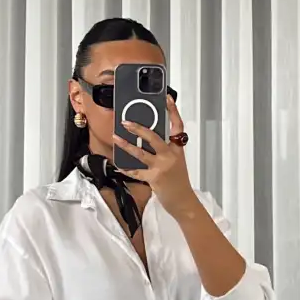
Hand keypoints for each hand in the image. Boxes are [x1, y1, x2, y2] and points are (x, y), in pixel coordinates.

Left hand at [114, 95, 197, 220]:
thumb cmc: (178, 180)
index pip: (177, 126)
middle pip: (154, 137)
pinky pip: (136, 171)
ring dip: (126, 145)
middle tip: (126, 122)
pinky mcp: (154, 178)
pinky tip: (118, 164)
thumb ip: (165, 149)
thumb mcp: (176, 161)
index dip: (173, 111)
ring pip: (141, 153)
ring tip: (116, 138)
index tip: (167, 99)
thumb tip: (148, 137)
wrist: (183, 200)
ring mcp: (162, 167)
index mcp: (177, 149)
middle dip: (139, 129)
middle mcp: (170, 155)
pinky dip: (126, 168)